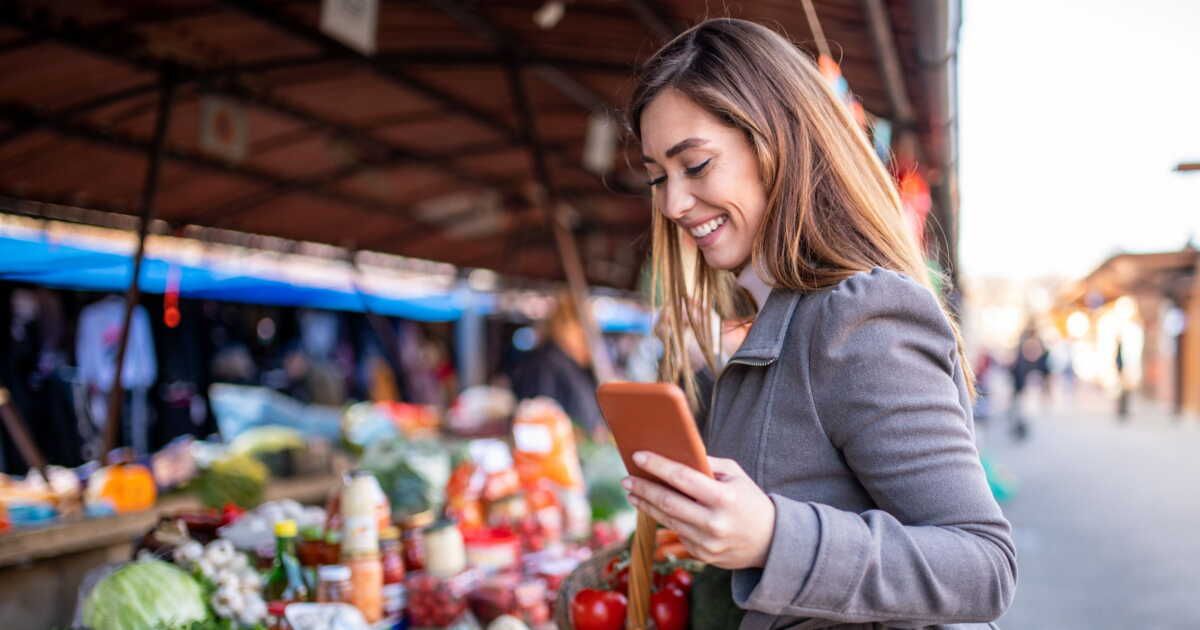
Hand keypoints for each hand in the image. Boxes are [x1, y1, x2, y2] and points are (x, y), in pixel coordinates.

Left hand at [622, 451, 775, 569]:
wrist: (771, 542)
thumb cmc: (749, 500)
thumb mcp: (736, 476)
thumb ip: (707, 465)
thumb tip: (674, 453)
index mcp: (725, 497)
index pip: (683, 478)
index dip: (658, 466)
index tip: (638, 456)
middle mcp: (714, 522)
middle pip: (668, 502)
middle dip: (643, 488)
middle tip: (626, 479)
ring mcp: (707, 542)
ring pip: (668, 520)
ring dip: (646, 505)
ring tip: (633, 492)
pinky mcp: (702, 555)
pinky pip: (677, 533)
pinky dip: (664, 519)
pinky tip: (653, 508)